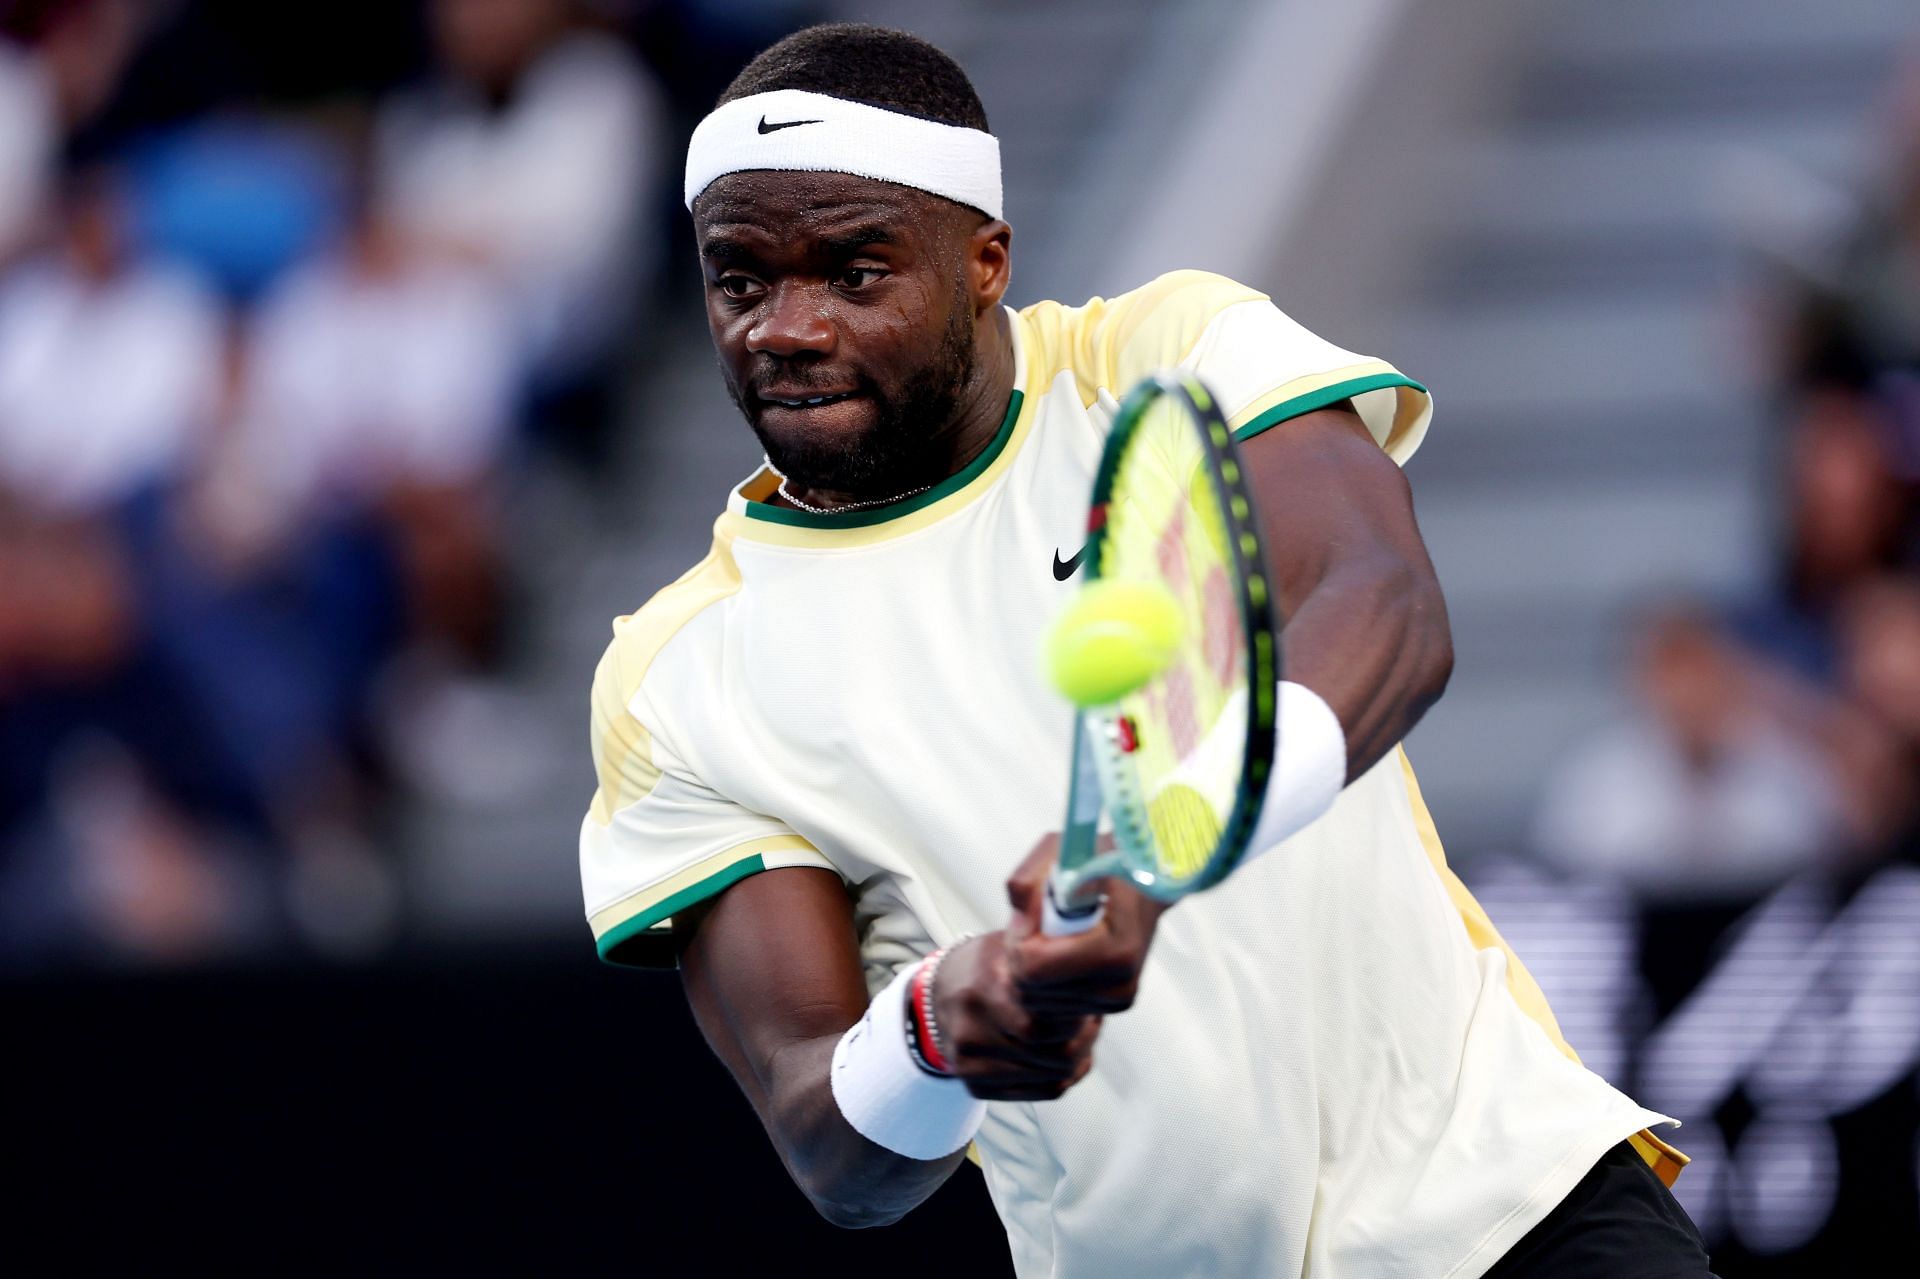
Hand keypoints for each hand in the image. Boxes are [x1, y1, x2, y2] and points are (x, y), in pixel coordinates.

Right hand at [930, 930, 1100, 1101]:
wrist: (938, 992)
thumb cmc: (984, 968)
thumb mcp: (1014, 946)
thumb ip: (1050, 957)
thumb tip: (1096, 971)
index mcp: (987, 986)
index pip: (1047, 1024)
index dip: (1080, 1018)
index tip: (1090, 1004)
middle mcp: (973, 1027)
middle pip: (1055, 1055)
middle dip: (1085, 1040)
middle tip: (1092, 1022)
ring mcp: (971, 1061)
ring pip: (1053, 1078)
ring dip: (1077, 1059)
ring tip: (1078, 1035)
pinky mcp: (974, 1084)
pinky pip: (1041, 1093)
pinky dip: (1061, 1077)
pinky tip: (1060, 1055)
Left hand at [1005, 832, 1168, 1016]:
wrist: (1143, 881)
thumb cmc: (1101, 863)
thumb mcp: (1061, 851)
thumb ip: (1029, 877)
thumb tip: (1018, 907)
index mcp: (1115, 947)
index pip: (1035, 968)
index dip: (1019, 940)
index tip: (1028, 915)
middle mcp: (1120, 980)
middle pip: (1031, 990)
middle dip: (1020, 956)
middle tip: (1032, 924)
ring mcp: (1118, 996)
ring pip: (1037, 1003)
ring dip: (1030, 970)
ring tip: (1048, 935)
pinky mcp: (1114, 1004)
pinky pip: (1053, 1008)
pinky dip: (1045, 983)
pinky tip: (1060, 953)